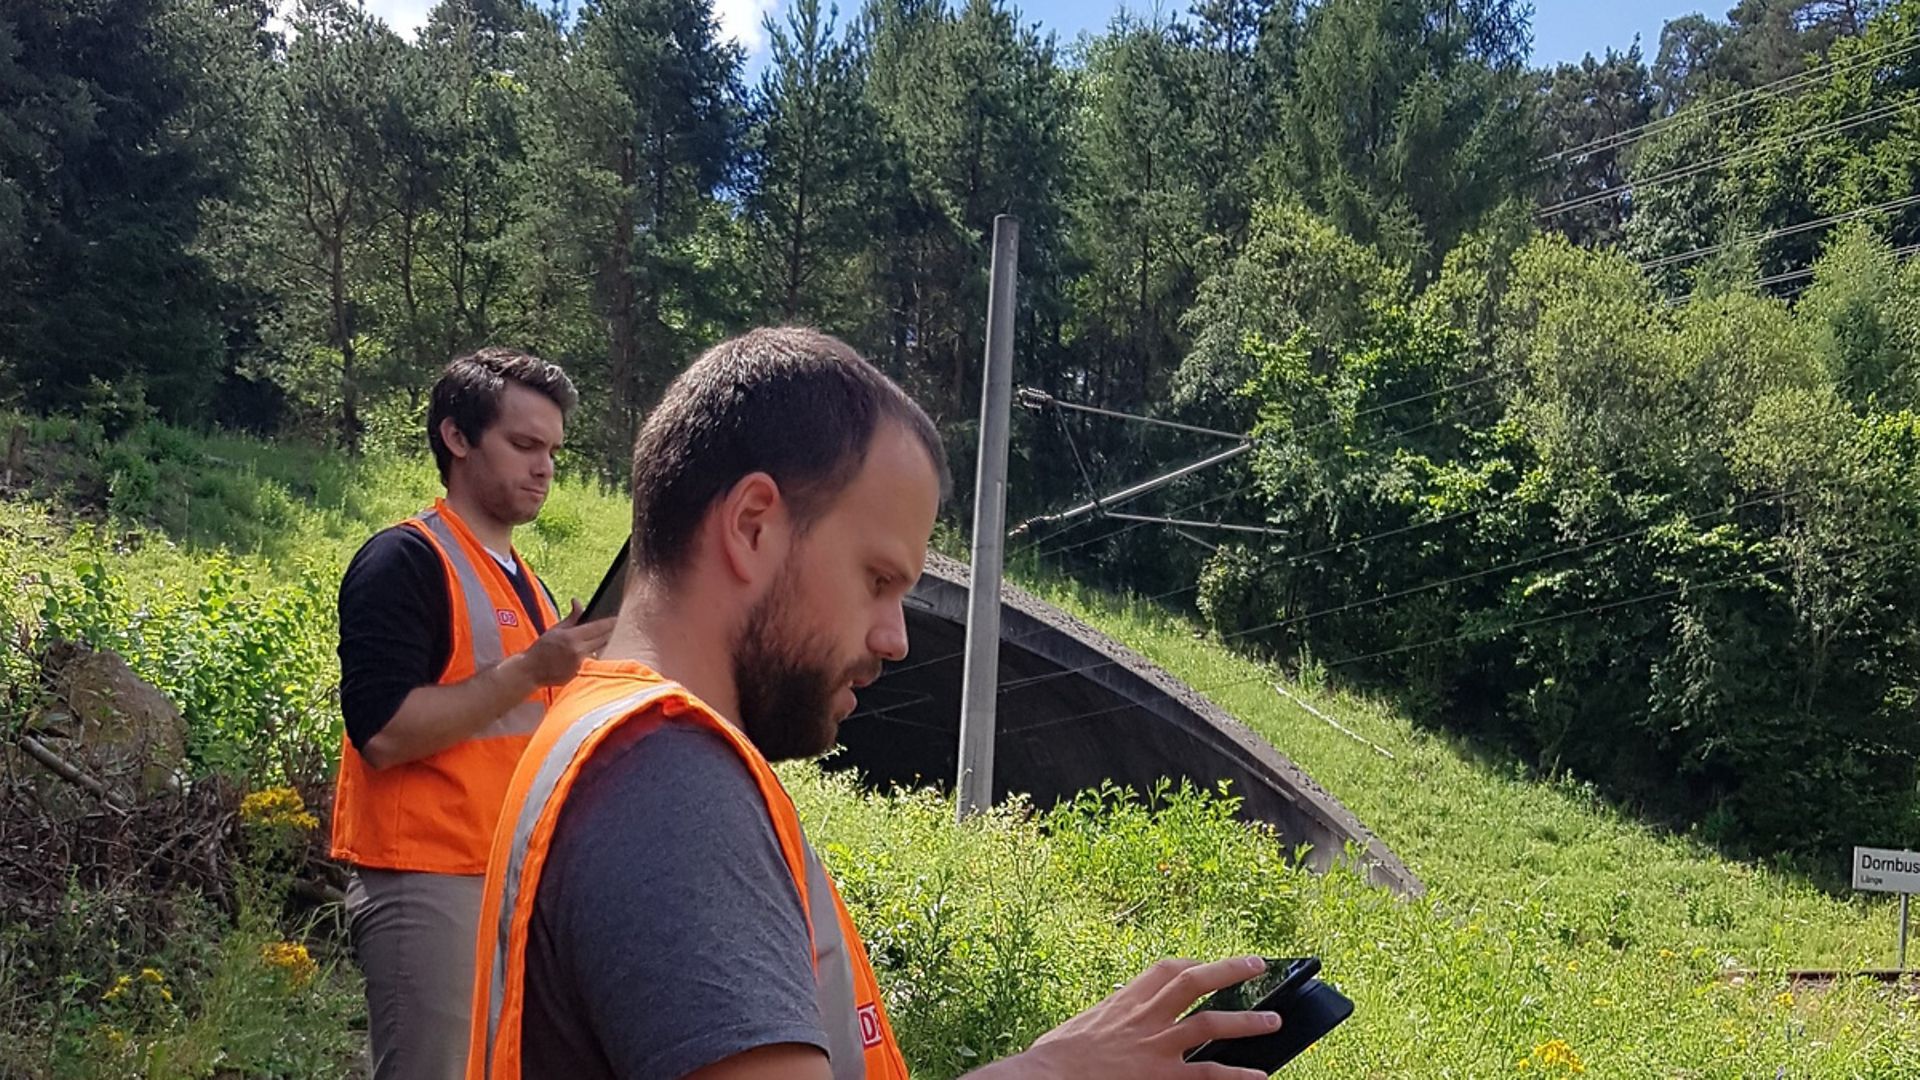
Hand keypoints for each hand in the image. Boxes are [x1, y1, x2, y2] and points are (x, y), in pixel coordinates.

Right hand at [520, 600, 615, 686]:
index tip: (619, 618)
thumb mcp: (556, 629)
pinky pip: (594, 661)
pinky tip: (596, 651)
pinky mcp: (581, 673)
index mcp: (572, 637)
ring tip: (608, 638)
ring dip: (604, 644)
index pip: (598, 627)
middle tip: (618, 626)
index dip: (611, 622)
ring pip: (601, 650)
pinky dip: (595, 655)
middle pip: (604, 639)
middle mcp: (578, 650)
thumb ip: (572, 617)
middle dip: (611, 632)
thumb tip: (577, 600)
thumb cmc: (542, 648)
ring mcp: (581, 663)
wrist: (531, 670)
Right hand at [991, 957, 1281, 1079]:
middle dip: (1229, 971)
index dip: (1192, 963)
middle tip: (1257, 965)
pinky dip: (1236, 1076)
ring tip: (1273, 1021)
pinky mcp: (1161, 1076)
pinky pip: (1207, 1074)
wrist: (1046, 1078)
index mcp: (1124, 1002)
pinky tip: (1258, 1077)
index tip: (1206, 964)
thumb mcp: (1082, 1025)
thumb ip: (1106, 1019)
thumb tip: (1112, 1016)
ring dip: (1246, 1021)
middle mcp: (1144, 1017)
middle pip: (1194, 981)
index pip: (1165, 970)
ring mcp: (1156, 1046)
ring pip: (1211, 1023)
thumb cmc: (1056, 1059)